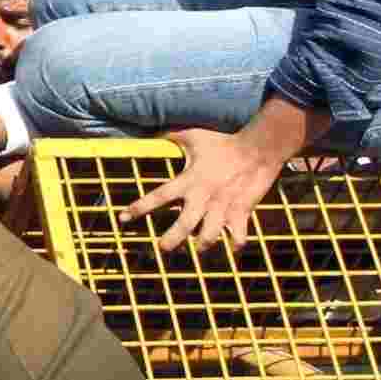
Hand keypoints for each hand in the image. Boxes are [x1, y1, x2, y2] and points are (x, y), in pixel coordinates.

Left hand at [121, 127, 280, 250]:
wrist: (257, 149)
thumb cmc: (223, 142)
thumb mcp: (193, 136)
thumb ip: (171, 136)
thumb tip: (154, 131)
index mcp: (187, 181)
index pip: (157, 197)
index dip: (139, 208)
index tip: (123, 218)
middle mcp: (202, 198)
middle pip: (182, 226)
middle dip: (171, 241)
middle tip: (162, 248)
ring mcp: (222, 207)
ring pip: (209, 237)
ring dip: (202, 246)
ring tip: (197, 248)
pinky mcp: (241, 212)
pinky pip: (238, 237)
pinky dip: (235, 245)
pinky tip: (231, 247)